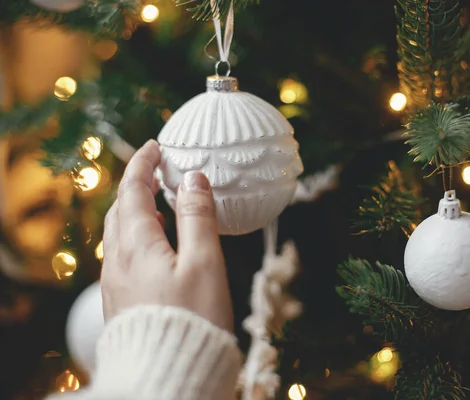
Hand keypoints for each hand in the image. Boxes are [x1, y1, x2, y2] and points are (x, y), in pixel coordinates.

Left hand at [101, 140, 232, 331]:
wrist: (167, 374)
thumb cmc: (192, 318)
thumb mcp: (204, 262)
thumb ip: (197, 217)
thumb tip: (193, 179)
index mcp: (137, 245)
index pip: (132, 191)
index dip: (142, 165)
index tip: (154, 146)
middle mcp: (118, 261)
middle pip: (119, 210)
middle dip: (134, 184)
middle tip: (154, 169)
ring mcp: (115, 284)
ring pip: (118, 234)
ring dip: (133, 210)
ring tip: (153, 202)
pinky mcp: (121, 302)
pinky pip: (121, 255)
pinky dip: (134, 235)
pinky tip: (151, 245)